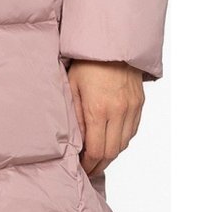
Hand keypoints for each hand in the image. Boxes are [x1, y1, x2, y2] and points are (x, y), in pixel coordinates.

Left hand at [66, 60, 143, 176]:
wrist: (112, 43)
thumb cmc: (87, 62)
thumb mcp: (71, 87)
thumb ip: (73, 115)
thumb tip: (75, 140)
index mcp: (98, 109)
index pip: (97, 150)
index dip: (89, 164)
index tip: (82, 168)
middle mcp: (118, 111)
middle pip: (112, 152)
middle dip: (100, 164)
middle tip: (89, 168)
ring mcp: (131, 108)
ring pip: (124, 143)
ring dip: (111, 153)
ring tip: (99, 156)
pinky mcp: (139, 103)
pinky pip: (132, 130)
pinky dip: (122, 139)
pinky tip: (112, 139)